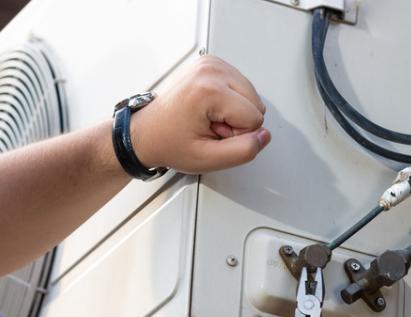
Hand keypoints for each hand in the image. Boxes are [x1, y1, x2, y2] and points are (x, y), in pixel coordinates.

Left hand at [129, 55, 270, 173]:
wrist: (146, 132)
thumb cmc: (169, 142)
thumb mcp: (207, 159)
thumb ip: (243, 151)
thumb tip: (263, 137)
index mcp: (208, 90)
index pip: (254, 118)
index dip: (236, 135)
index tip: (211, 133)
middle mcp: (210, 70)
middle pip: (255, 103)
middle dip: (236, 121)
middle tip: (209, 127)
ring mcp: (210, 63)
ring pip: (251, 95)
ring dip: (232, 111)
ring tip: (207, 118)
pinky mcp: (212, 63)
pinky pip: (241, 86)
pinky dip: (228, 100)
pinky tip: (208, 108)